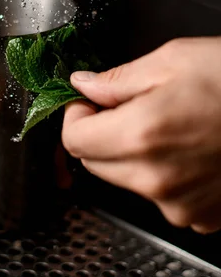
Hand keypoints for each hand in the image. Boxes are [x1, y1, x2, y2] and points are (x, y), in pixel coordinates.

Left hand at [62, 37, 220, 233]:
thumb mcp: (174, 59)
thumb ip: (118, 80)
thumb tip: (83, 86)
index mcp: (142, 134)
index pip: (74, 141)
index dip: (75, 117)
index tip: (88, 104)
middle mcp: (156, 179)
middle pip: (94, 163)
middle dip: (100, 135)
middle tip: (128, 108)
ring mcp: (180, 204)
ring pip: (125, 180)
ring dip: (131, 156)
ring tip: (169, 126)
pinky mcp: (201, 216)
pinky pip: (160, 197)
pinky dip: (162, 175)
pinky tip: (190, 150)